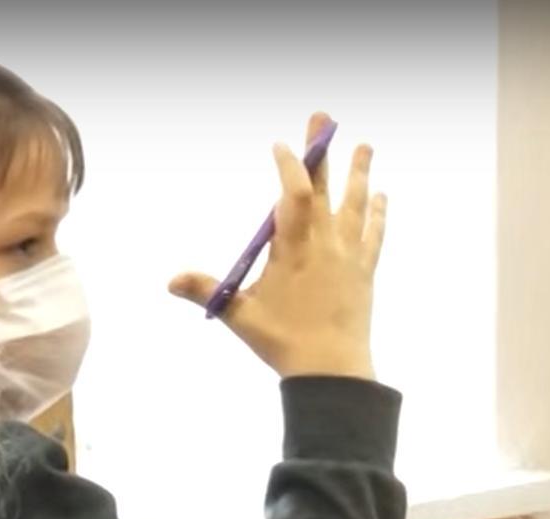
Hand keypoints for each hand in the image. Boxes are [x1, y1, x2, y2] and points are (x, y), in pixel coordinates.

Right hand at [170, 111, 386, 380]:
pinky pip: (373, 233)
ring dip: (359, 173)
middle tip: (323, 117)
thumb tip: (170, 281)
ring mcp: (348, 256)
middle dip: (321, 151)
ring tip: (364, 145)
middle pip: (324, 188)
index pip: (293, 195)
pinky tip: (379, 196)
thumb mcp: (239, 315)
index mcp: (293, 249)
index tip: (280, 146)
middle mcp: (325, 244)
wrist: (332, 368)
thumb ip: (205, 292)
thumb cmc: (282, 342)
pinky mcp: (363, 272)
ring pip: (355, 204)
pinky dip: (376, 213)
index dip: (288, 166)